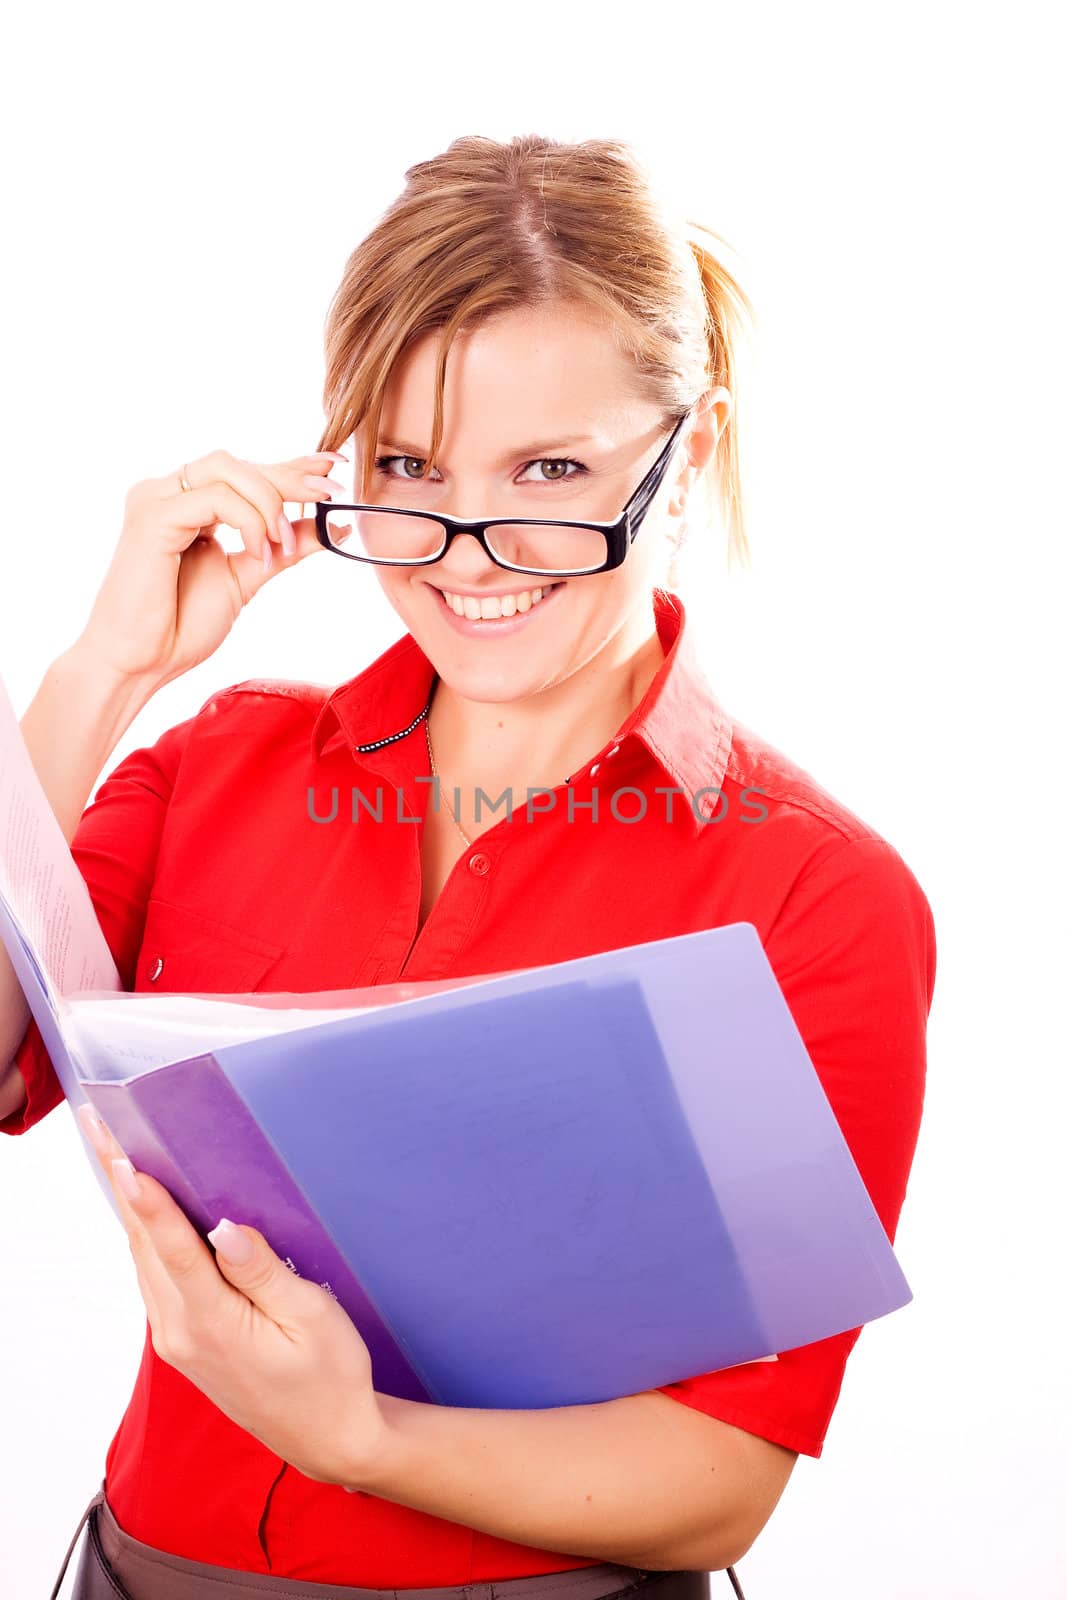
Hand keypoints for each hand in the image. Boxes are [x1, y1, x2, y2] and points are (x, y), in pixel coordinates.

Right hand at [73, 448, 350, 689]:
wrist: (143, 662)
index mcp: (188, 504)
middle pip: (238, 464)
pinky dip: (248, 521)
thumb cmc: (181, 625)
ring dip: (268, 503)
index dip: (289, 465)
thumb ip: (283, 550)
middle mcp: (168, 493)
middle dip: (290, 478)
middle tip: (330, 495)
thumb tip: (331, 528)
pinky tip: (258, 551)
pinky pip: (214, 499)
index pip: (243, 472)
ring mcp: (156, 500)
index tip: (330, 467)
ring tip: (282, 544)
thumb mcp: (247, 577)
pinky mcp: (151, 517)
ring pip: (227, 469)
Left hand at [76, 1101, 387, 1490]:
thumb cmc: (330, 1375)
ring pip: (142, 1258)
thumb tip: (226, 1227)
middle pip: (142, 1244)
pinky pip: (153, 1274)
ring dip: (128, 1204)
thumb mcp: (311, 1318)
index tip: (123, 1159)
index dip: (148, 1201)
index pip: (172, 1250)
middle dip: (121, 1183)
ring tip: (113, 1150)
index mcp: (213, 1325)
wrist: (327, 1436)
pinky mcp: (180, 1339)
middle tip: (102, 1127)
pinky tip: (144, 1206)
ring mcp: (175, 1338)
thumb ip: (262, 1272)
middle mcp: (180, 1332)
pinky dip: (144, 1232)